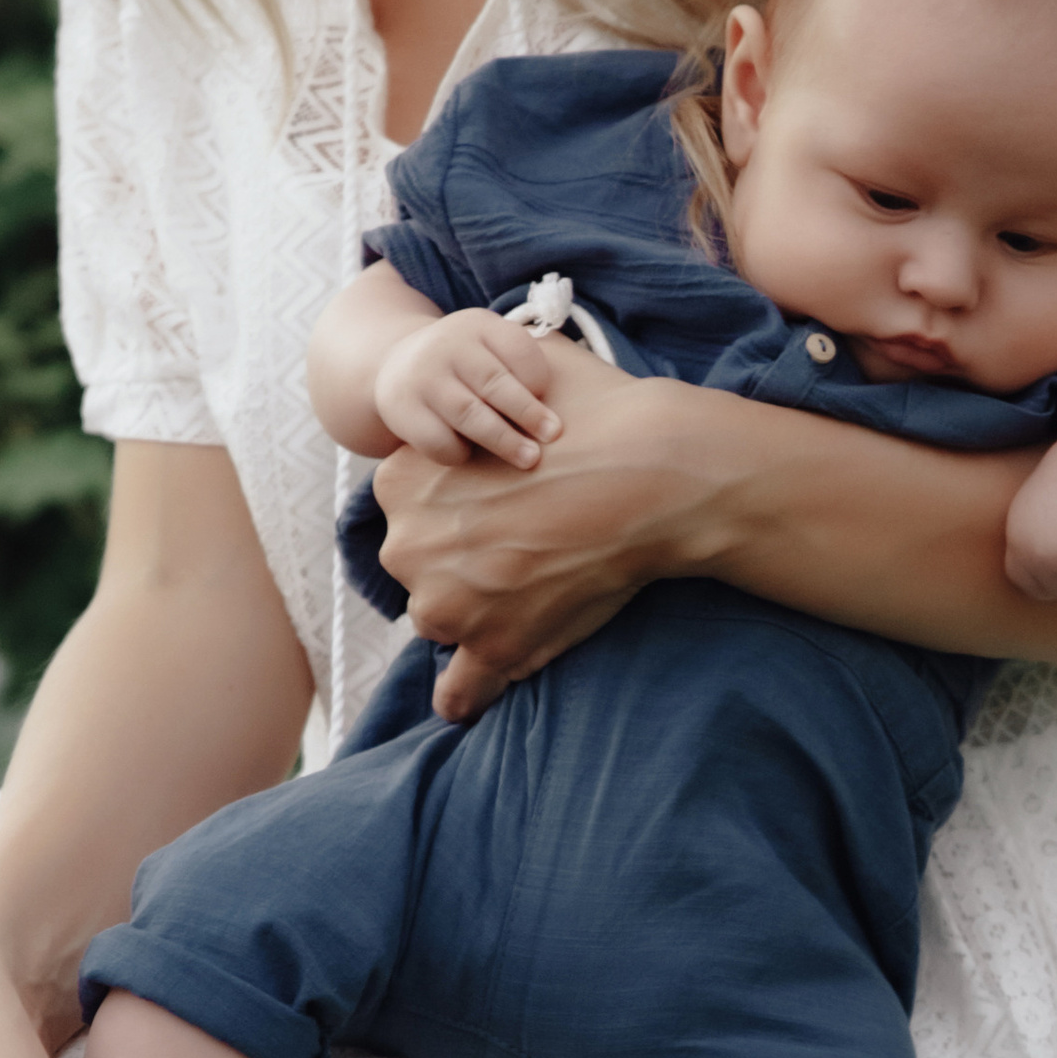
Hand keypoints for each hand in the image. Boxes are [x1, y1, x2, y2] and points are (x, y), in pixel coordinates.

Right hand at [374, 309, 566, 472]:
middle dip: (528, 412)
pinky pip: (438, 440)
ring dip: (503, 439)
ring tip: (529, 459)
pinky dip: (459, 453)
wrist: (396, 364)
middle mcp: (448, 346)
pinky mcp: (402, 410)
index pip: (517, 348)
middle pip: (494, 382)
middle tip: (553, 435)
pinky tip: (471, 454)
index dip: (538, 378)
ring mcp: (422, 378)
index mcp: (480, 325)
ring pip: (468, 413)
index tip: (550, 402)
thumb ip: (523, 367)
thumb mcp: (492, 348)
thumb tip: (570, 412)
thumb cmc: (467, 366)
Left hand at [375, 349, 727, 721]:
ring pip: (443, 620)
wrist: (655, 472)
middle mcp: (409, 546)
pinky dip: (467, 695)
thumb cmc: (596, 418)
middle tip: (526, 546)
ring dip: (476, 615)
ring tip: (534, 595)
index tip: (502, 506)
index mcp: (401, 481)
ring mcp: (449, 604)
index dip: (459, 509)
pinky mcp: (497, 648)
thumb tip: (503, 361)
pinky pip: (461, 690)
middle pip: (422, 566)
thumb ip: (489, 388)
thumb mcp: (521, 375)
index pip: (411, 512)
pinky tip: (475, 696)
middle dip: (461, 562)